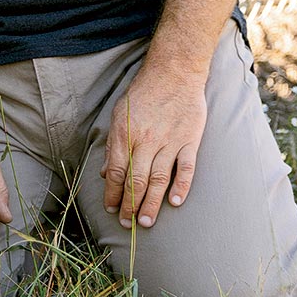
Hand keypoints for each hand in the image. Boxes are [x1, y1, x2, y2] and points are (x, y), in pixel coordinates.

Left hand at [101, 66, 206, 228]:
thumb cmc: (143, 93)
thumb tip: (106, 172)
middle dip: (130, 205)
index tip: (111, 208)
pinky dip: (181, 186)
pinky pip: (186, 168)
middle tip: (127, 224)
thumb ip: (113, 144)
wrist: (174, 72)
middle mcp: (146, 140)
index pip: (116, 171)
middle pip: (136, 179)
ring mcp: (170, 141)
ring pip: (158, 178)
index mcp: (125, 134)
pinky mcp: (190, 140)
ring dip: (151, 202)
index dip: (113, 193)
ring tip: (146, 222)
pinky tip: (174, 202)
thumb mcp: (119, 114)